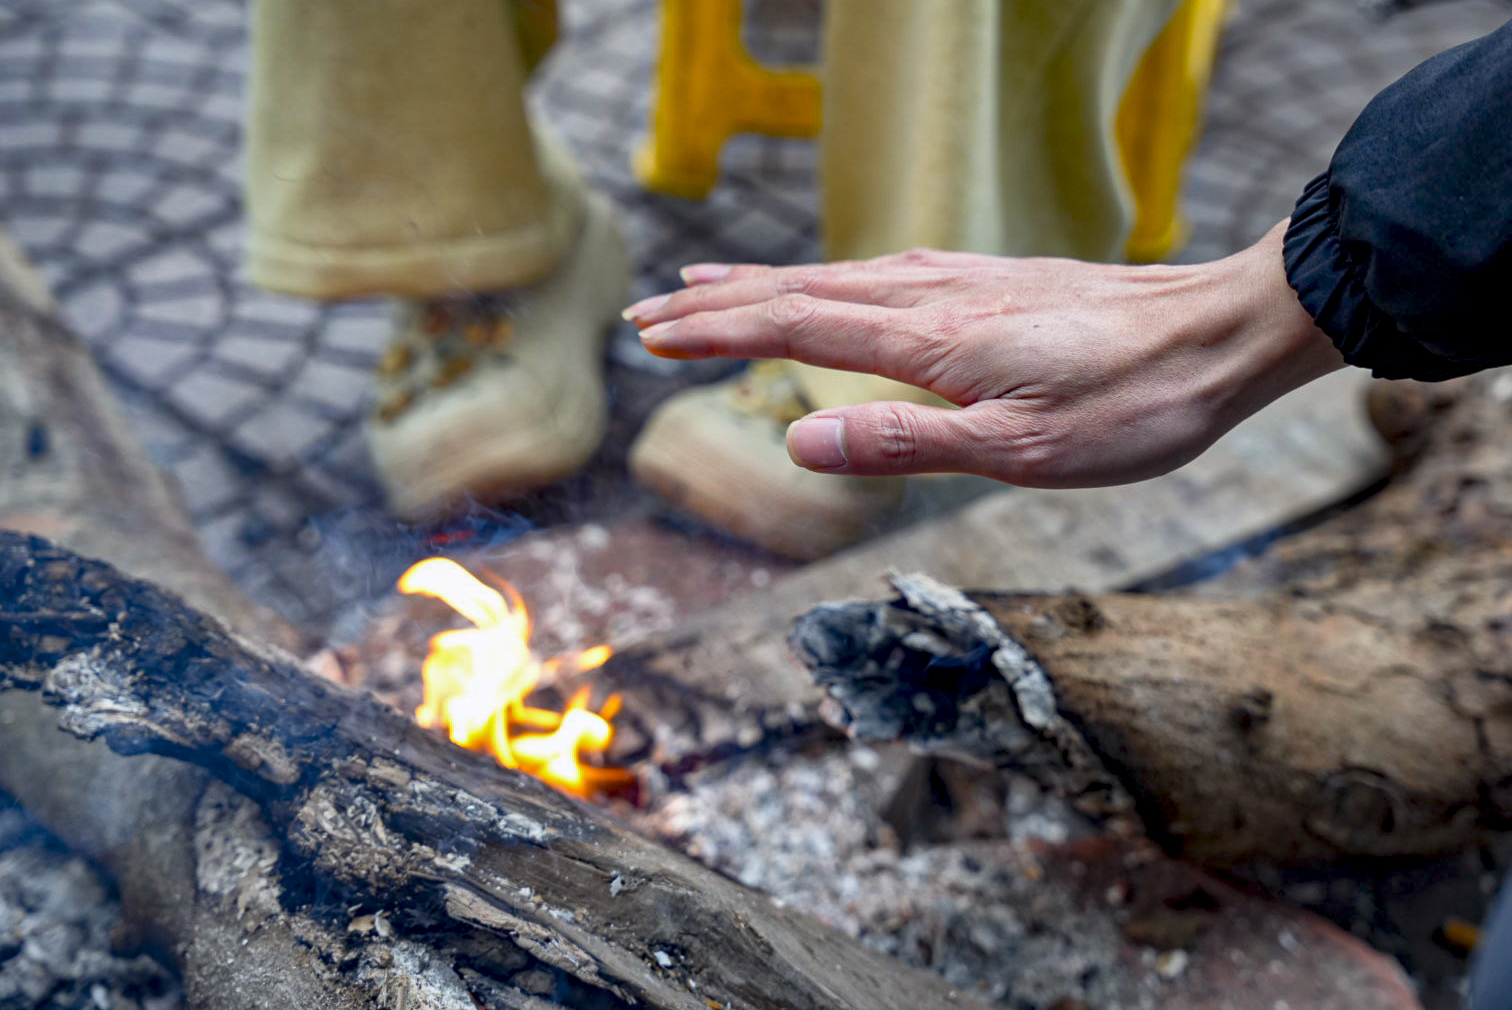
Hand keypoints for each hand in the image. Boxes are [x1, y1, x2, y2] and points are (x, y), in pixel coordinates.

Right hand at [622, 221, 1343, 487]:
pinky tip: (832, 280)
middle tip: (646, 311)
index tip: (652, 338)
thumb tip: (798, 441)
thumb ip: (904, 442)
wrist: (1222, 333)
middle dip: (718, 305)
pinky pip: (882, 272)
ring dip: (764, 284)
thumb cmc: (1131, 404)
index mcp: (927, 339)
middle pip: (800, 291)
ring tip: (710, 286)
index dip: (717, 334)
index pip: (793, 328)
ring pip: (838, 276)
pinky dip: (828, 277)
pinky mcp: (992, 282)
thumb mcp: (1019, 451)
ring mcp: (963, 281)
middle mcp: (933, 295)